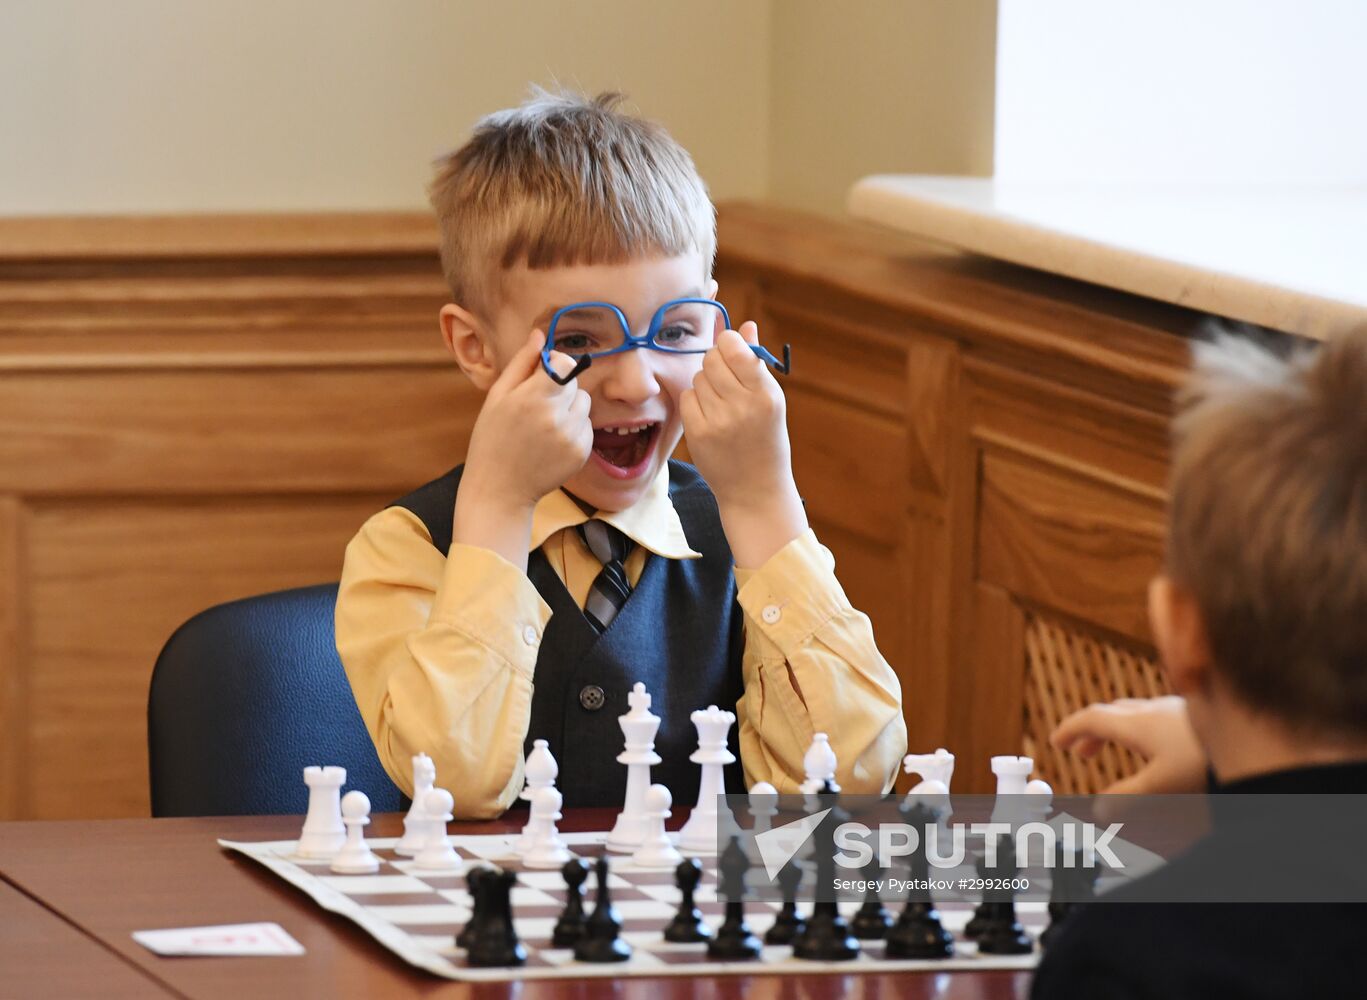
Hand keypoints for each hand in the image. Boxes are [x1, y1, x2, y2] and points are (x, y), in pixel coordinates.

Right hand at [454, 330, 591, 566]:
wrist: (500, 489)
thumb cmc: (492, 438)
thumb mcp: (498, 397)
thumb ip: (521, 363)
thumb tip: (540, 334)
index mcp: (531, 398)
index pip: (566, 364)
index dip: (557, 366)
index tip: (544, 375)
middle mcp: (555, 417)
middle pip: (576, 383)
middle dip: (561, 388)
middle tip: (537, 407)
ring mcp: (571, 437)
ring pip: (584, 405)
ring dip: (569, 409)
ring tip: (544, 426)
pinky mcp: (581, 453)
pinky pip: (587, 427)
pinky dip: (574, 430)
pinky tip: (551, 443)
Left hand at [681, 323, 806, 566]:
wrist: (756, 490)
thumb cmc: (766, 439)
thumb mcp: (771, 401)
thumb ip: (756, 363)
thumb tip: (745, 326)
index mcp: (766, 394)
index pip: (735, 348)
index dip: (728, 343)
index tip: (730, 350)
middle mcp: (743, 406)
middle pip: (712, 359)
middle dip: (715, 362)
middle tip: (724, 379)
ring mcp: (719, 421)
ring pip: (698, 377)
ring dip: (705, 384)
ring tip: (720, 403)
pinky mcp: (699, 433)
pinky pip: (687, 398)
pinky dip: (695, 403)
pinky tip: (708, 416)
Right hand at [1051, 695, 1206, 795]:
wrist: (1257, 742)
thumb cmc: (1206, 764)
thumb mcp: (1161, 787)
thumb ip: (1127, 798)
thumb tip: (1099, 809)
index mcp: (1137, 724)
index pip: (1091, 719)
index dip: (1070, 730)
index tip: (1057, 742)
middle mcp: (1153, 710)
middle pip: (1112, 714)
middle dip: (1092, 732)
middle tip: (1081, 752)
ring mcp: (1177, 709)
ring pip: (1135, 714)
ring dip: (1116, 730)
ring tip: (1114, 749)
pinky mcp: (1197, 714)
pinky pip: (1156, 717)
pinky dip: (1140, 730)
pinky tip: (1156, 745)